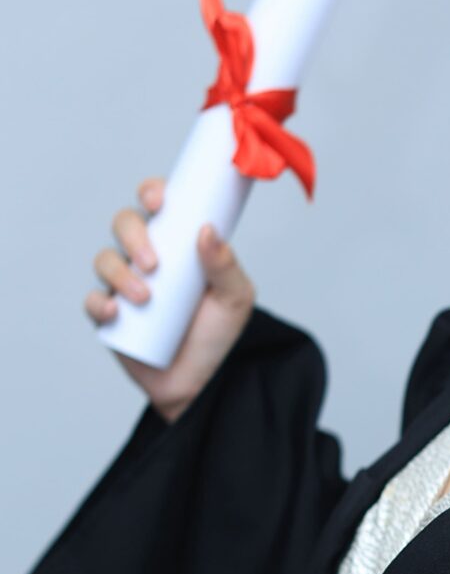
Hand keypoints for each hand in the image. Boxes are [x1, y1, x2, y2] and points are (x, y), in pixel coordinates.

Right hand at [85, 177, 256, 423]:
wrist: (202, 380)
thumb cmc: (217, 333)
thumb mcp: (234, 298)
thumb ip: (225, 265)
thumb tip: (206, 231)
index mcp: (175, 242)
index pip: (156, 205)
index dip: (151, 193)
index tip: (159, 201)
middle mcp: (145, 257)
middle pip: (124, 225)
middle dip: (133, 236)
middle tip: (154, 263)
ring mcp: (122, 285)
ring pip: (104, 260)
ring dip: (120, 273)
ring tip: (145, 297)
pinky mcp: (107, 316)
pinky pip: (91, 301)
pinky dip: (97, 303)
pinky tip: (113, 311)